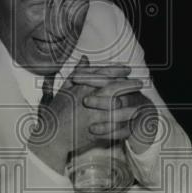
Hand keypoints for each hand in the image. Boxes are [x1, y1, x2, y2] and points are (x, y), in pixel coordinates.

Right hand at [28, 57, 144, 170]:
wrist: (51, 134)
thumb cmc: (57, 110)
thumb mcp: (65, 88)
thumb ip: (77, 73)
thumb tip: (85, 58)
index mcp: (81, 88)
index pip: (102, 75)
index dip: (117, 70)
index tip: (127, 69)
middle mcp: (87, 100)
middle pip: (113, 90)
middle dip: (129, 86)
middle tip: (140, 83)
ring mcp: (91, 117)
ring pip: (115, 111)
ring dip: (129, 108)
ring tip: (139, 106)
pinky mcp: (93, 132)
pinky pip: (112, 130)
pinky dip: (122, 129)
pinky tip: (130, 127)